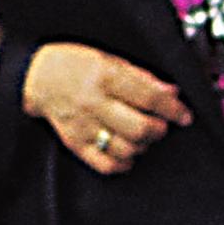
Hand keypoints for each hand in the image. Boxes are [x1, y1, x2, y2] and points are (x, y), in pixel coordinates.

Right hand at [20, 41, 187, 174]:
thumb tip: (171, 93)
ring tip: (142, 137)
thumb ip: (142, 78)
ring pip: (126, 149)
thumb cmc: (77, 64)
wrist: (38, 77)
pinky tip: (127, 152)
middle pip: (140, 129)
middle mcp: (95, 103)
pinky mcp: (76, 143)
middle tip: (160, 126)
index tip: (184, 116)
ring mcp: (84, 126)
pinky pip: (105, 164)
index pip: (149, 98)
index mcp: (106, 77)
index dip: (173, 110)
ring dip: (142, 146)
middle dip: (159, 130)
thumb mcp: (111, 60)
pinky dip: (123, 163)